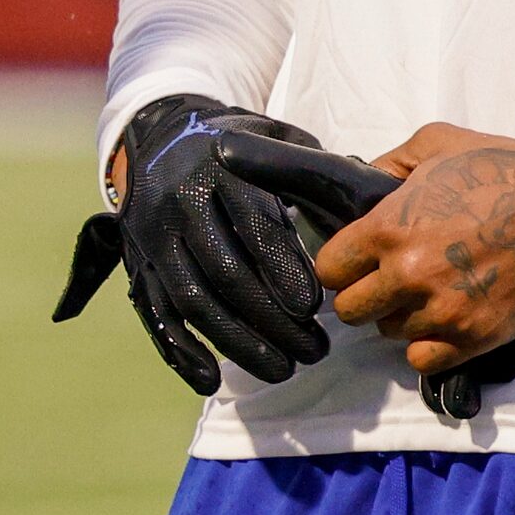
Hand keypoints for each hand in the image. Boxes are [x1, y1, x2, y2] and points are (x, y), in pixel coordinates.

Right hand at [52, 96, 368, 394]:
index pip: (254, 225)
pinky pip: (155, 315)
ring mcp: (153, 235)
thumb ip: (318, 171)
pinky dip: (181, 352)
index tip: (315, 307)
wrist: (159, 133)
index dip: (285, 270)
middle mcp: (179, 199)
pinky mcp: (138, 262)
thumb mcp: (278, 140)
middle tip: (315, 351)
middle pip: (226, 272)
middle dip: (273, 320)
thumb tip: (376, 201)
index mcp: (220, 166)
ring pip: (193, 301)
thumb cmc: (239, 144)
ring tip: (282, 369)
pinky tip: (211, 381)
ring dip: (238, 343)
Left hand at [218, 124, 514, 418]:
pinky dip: (429, 346)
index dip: (341, 265)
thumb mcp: (435, 143)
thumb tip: (361, 183)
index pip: (330, 269)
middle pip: (351, 310)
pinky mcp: (477, 337)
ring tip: (430, 293)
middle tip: (389, 281)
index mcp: (389, 228)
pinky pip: (424, 361)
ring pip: (390, 333)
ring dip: (403, 317)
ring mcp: (443, 311)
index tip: (357, 262)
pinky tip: (444, 322)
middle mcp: (408, 275)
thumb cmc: (504, 168)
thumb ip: (388, 164)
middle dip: (365, 295)